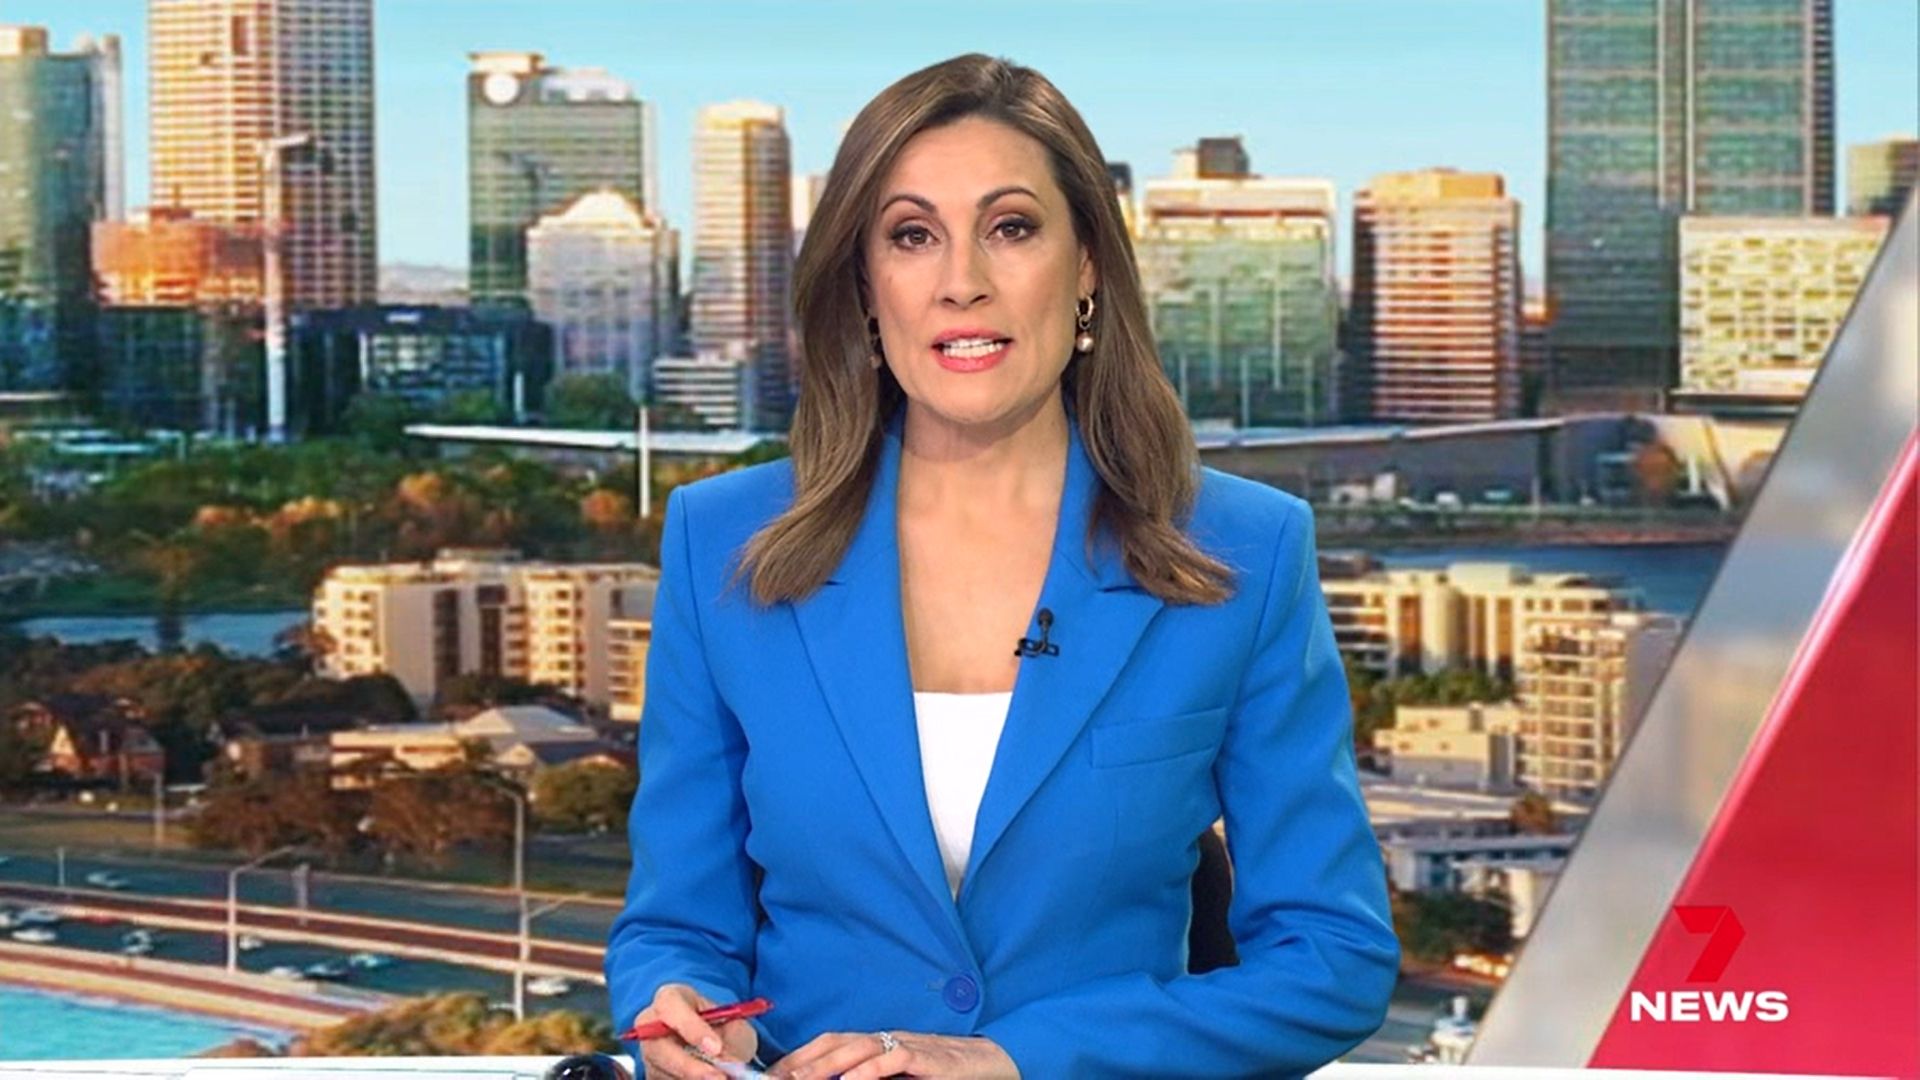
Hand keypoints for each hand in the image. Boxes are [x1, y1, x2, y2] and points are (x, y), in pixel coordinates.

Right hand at [632, 983, 759, 1079]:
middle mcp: (651, 1026)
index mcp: (670, 999)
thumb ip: (733, 1038)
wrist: (716, 1044)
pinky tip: (709, 1079)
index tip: (716, 1048)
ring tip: (722, 1078)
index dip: (692, 1028)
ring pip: (661, 1072)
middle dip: (689, 1066)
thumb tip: (732, 1064)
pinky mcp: (653, 1076)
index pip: (670, 1007)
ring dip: (694, 1078)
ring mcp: (649, 1054)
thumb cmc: (720, 1025)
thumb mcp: (734, 1024)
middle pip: (657, 1047)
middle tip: (719, 1077)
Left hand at [771, 1030, 1018, 1079]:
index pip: (830, 1042)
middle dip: (803, 1060)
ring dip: (826, 1065)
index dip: (800, 1055)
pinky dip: (868, 1070)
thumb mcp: (899, 1077)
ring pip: (860, 1048)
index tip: (773, 1073)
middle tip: (776, 1079)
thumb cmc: (941, 1073)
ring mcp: (908, 1045)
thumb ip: (871, 1076)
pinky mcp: (928, 1058)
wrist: (990, 1063)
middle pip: (837, 1042)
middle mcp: (888, 1038)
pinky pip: (894, 1060)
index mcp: (878, 1042)